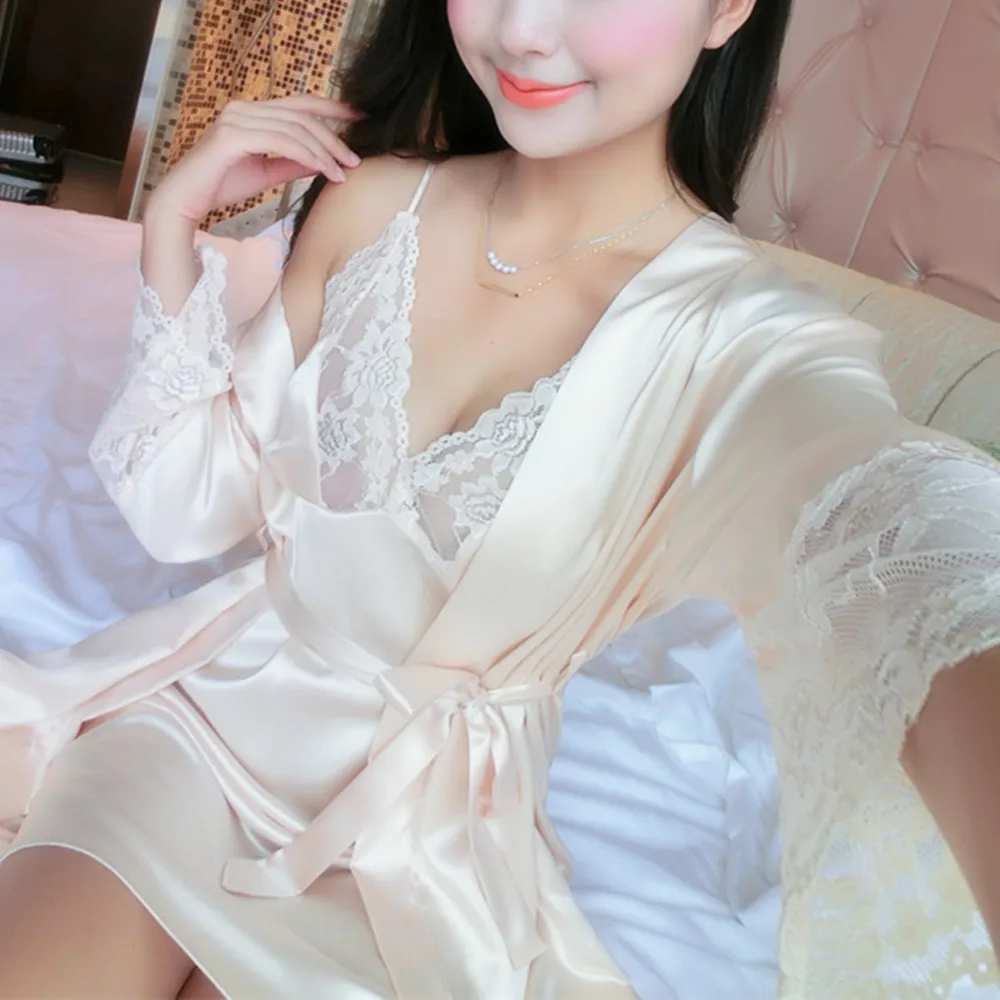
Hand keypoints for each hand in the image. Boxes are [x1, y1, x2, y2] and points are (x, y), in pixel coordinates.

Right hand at [147, 95, 359, 224]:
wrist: (186, 201)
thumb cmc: (221, 185)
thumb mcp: (266, 173)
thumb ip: (291, 162)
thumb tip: (321, 161)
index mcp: (252, 113)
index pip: (299, 103)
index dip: (331, 108)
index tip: (359, 118)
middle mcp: (244, 109)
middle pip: (302, 115)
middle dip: (333, 138)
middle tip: (355, 160)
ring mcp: (237, 119)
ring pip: (294, 128)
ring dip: (323, 151)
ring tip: (342, 172)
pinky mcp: (232, 136)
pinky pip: (280, 141)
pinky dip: (305, 154)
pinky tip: (322, 170)